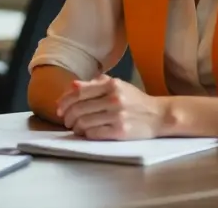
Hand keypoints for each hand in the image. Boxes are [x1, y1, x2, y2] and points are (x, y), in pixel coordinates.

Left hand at [55, 75, 169, 139]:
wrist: (158, 115)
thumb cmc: (134, 100)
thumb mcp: (117, 85)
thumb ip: (95, 84)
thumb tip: (72, 86)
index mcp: (111, 85)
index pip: (78, 92)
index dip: (64, 101)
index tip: (59, 108)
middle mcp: (114, 99)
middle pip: (78, 108)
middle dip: (67, 116)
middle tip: (66, 121)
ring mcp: (117, 116)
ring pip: (84, 122)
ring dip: (75, 127)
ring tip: (76, 128)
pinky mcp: (120, 131)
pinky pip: (94, 133)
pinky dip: (85, 134)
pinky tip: (86, 133)